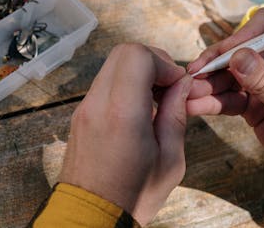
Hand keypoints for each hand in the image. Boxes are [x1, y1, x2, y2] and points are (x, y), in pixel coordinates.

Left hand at [59, 43, 191, 224]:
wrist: (91, 216)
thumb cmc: (132, 195)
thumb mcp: (170, 160)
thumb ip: (176, 114)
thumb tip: (182, 85)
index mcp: (123, 115)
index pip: (138, 56)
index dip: (164, 63)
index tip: (177, 84)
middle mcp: (98, 104)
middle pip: (124, 52)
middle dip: (153, 61)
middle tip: (169, 85)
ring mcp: (85, 107)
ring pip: (114, 64)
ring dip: (140, 71)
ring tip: (156, 98)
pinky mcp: (81, 113)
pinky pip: (106, 81)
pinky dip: (126, 83)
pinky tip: (140, 107)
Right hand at [187, 8, 263, 208]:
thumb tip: (236, 56)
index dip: (243, 36)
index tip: (225, 54)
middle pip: (241, 51)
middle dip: (217, 63)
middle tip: (194, 74)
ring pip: (230, 75)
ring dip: (209, 85)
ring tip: (188, 94)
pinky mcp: (255, 104)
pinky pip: (230, 98)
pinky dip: (213, 102)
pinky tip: (196, 107)